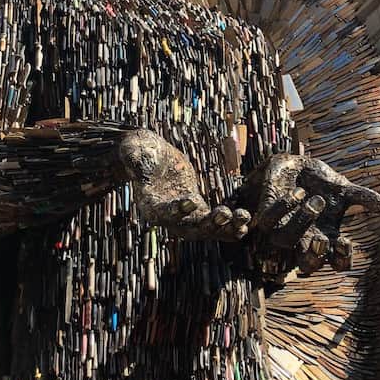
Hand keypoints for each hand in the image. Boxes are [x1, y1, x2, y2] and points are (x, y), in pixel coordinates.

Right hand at [118, 129, 250, 240]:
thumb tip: (133, 156)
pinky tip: (246, 221)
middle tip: (225, 214)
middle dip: (208, 224)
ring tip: (244, 219)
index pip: (163, 214)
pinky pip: (214, 222)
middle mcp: (168, 217)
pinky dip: (230, 224)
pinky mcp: (197, 209)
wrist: (150, 156)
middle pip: (189, 229)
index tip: (190, 202)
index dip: (176, 211)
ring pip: (206, 229)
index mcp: (150, 204)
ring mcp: (185, 216)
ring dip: (225, 227)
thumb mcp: (134, 150)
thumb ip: (134, 156)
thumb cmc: (140, 152)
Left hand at [239, 153, 379, 277]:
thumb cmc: (319, 180)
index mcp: (327, 236)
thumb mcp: (342, 188)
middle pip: (307, 265)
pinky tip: (296, 192)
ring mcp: (284, 227)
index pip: (336, 262)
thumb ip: (362, 197)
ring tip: (314, 200)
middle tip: (322, 238)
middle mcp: (305, 237)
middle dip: (315, 256)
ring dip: (301, 222)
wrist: (292, 163)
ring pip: (285, 241)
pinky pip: (267, 221)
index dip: (342, 260)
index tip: (346, 241)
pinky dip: (282, 207)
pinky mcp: (266, 214)